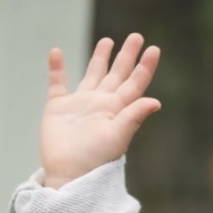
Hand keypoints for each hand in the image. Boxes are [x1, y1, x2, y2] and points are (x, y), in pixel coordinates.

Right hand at [39, 33, 160, 188]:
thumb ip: (134, 116)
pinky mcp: (58, 108)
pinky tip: (55, 52)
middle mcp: (100, 104)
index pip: (134, 83)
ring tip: (108, 41)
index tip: (154, 49)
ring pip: (92, 75)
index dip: (144, 67)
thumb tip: (156, 101)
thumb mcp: (118, 137)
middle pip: (117, 74)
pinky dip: (56, 68)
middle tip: (136, 37)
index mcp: (116, 109)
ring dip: (100, 58)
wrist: (68, 175)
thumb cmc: (95, 160)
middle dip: (126, 56)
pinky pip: (57, 83)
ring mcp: (79, 105)